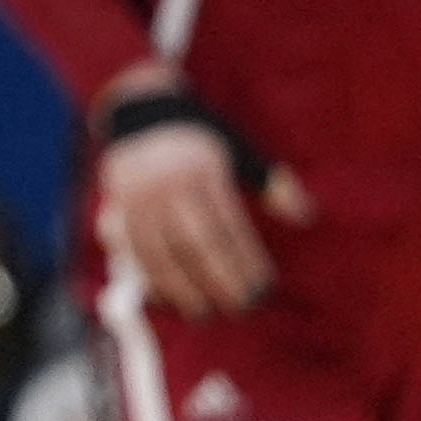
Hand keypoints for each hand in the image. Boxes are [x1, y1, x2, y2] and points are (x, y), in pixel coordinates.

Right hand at [97, 112, 308, 317]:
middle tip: (240, 307)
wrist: (139, 107)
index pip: (227, 226)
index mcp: (201, 170)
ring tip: (203, 312)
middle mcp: (165, 185)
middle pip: (194, 245)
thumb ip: (271, 183)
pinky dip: (145, 276)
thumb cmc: (200, 135)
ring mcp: (135, 197)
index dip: (246, 260)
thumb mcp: (238, 149)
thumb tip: (307, 218)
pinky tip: (163, 298)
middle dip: (218, 280)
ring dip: (180, 288)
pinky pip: (127, 249)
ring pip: (157, 253)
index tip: (264, 287)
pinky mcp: (113, 206)